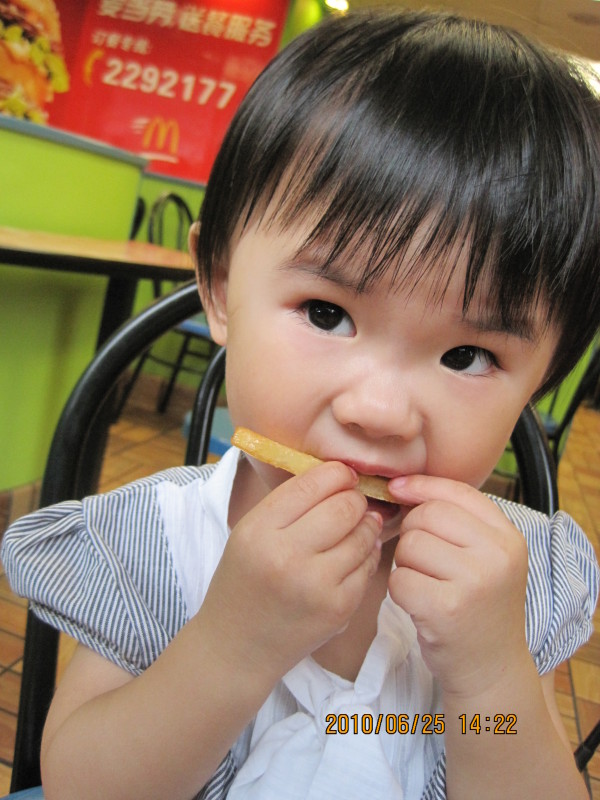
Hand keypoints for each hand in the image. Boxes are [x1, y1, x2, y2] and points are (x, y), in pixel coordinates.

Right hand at [196, 461, 382, 682]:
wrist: (236, 647)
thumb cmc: (244, 582)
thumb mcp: (249, 533)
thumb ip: (289, 503)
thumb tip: (341, 476)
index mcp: (258, 531)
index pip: (312, 483)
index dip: (337, 473)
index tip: (343, 476)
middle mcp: (286, 557)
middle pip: (344, 506)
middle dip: (354, 499)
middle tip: (351, 502)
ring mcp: (315, 585)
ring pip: (363, 534)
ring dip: (366, 525)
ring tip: (356, 526)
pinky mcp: (338, 608)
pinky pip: (368, 565)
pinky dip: (367, 554)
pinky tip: (354, 555)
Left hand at [387, 475, 529, 698]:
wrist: (491, 668)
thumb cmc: (478, 605)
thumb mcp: (486, 557)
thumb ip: (456, 520)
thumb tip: (401, 485)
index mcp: (508, 537)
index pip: (456, 492)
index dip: (421, 486)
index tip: (398, 489)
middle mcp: (496, 556)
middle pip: (426, 516)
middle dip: (412, 533)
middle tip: (424, 561)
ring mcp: (473, 583)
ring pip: (409, 545)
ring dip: (406, 564)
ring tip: (427, 584)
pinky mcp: (445, 609)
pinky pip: (399, 578)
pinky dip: (400, 590)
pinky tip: (420, 604)